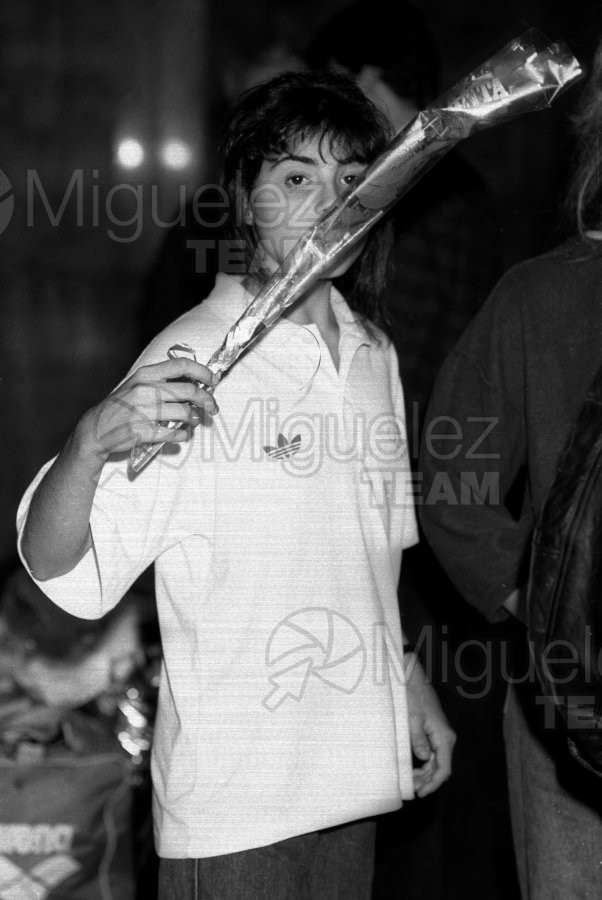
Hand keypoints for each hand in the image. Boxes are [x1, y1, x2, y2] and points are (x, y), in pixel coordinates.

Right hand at [75, 357, 217, 463]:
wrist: (96, 430)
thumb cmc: (121, 406)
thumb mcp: (136, 385)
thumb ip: (161, 381)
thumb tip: (194, 382)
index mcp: (145, 375)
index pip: (181, 365)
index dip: (202, 371)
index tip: (213, 380)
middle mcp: (145, 390)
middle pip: (189, 390)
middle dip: (207, 400)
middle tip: (212, 407)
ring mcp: (143, 411)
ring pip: (184, 413)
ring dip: (194, 418)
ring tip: (193, 421)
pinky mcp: (142, 431)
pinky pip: (174, 433)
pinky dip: (182, 435)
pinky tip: (182, 435)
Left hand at [403, 652, 455, 796]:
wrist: (412, 677)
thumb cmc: (411, 695)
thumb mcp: (411, 717)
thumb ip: (418, 739)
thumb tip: (424, 759)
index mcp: (444, 736)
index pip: (444, 769)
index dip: (433, 784)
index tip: (419, 794)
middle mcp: (446, 738)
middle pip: (441, 768)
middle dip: (428, 781)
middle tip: (411, 789)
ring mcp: (441, 735)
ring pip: (437, 762)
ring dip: (426, 774)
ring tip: (411, 782)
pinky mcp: (434, 732)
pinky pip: (433, 754)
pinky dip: (425, 764)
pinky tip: (413, 769)